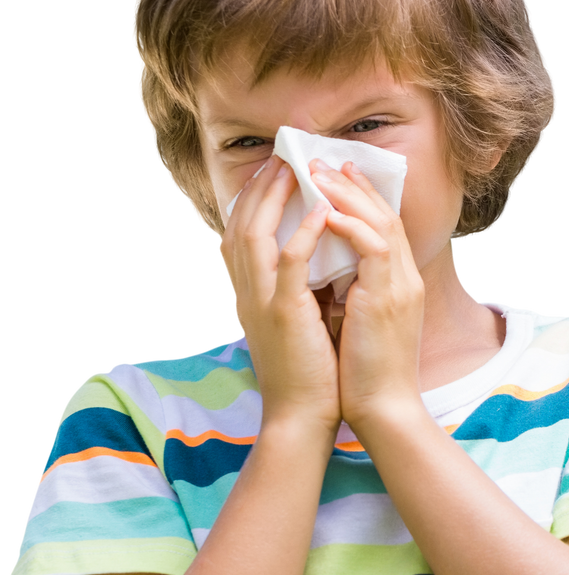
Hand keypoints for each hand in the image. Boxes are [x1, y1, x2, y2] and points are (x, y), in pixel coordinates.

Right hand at [217, 156, 341, 434]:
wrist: (301, 418)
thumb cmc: (305, 373)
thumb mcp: (291, 324)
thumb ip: (291, 291)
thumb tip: (309, 263)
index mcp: (248, 295)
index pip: (240, 235)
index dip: (252, 200)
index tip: (273, 173)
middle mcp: (246, 293)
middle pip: (241, 224)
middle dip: (261, 187)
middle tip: (282, 157)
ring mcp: (261, 303)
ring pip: (257, 234)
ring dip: (276, 197)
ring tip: (297, 169)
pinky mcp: (284, 315)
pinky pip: (289, 264)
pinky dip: (302, 233)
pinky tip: (321, 211)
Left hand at [310, 159, 424, 431]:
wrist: (382, 408)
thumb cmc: (363, 373)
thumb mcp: (356, 322)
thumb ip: (347, 291)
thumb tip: (321, 272)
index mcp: (395, 284)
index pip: (381, 227)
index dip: (358, 199)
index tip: (332, 177)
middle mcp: (403, 278)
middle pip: (384, 214)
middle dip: (352, 185)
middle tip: (322, 160)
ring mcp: (400, 286)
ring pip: (380, 221)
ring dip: (347, 194)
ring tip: (317, 173)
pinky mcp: (388, 298)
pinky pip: (373, 247)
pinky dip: (349, 225)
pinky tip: (325, 212)